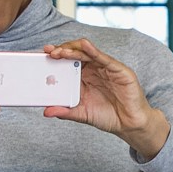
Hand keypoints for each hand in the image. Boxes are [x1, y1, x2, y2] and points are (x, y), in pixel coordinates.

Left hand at [42, 38, 170, 159]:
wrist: (129, 125)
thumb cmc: (108, 117)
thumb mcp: (82, 114)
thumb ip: (65, 112)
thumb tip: (46, 112)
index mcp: (84, 78)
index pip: (67, 62)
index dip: (56, 57)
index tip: (42, 55)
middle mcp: (94, 70)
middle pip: (76, 53)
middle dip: (62, 50)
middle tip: (49, 52)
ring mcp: (106, 68)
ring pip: (88, 53)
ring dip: (73, 49)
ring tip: (61, 51)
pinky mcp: (118, 70)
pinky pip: (104, 58)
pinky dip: (94, 51)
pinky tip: (85, 46)